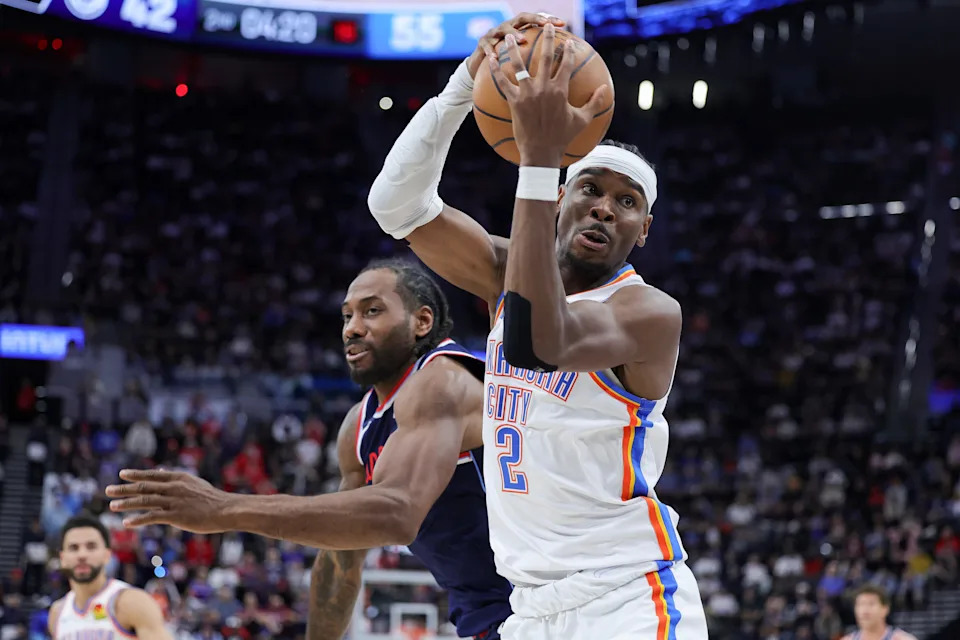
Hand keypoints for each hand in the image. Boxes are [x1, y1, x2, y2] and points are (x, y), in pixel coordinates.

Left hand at [106, 469, 234, 532]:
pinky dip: (138, 519)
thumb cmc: (212, 498)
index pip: (152, 475)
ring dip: (127, 503)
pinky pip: (153, 517)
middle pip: (144, 487)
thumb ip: (176, 479)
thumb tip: (161, 471)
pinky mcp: (176, 515)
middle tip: (108, 490)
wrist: (226, 509)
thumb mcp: (194, 483)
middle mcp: (174, 487)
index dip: (136, 474)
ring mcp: (174, 501)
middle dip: (124, 489)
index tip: (122, 474)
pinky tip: (126, 522)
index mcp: (178, 478)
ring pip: (145, 501)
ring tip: (112, 506)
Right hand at [467, 12, 565, 78]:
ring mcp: (495, 33)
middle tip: (545, 24)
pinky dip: (490, 51)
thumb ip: (539, 60)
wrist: (480, 68)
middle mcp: (508, 28)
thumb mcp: (522, 62)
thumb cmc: (506, 67)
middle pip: (522, 17)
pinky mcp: (482, 43)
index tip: (562, 24)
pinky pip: (486, 46)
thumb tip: (563, 67)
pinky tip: (494, 59)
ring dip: (513, 33)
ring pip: (504, 28)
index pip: (537, 20)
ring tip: (521, 40)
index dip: (549, 20)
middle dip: (534, 18)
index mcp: (521, 30)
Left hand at [488, 24, 608, 166]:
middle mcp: (543, 88)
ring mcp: (527, 93)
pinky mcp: (514, 101)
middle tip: (546, 26)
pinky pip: (502, 82)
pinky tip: (491, 60)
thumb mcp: (582, 120)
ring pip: (519, 65)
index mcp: (560, 90)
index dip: (568, 51)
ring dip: (513, 49)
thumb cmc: (562, 137)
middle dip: (547, 39)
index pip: (566, 64)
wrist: (541, 152)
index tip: (568, 42)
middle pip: (544, 58)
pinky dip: (496, 70)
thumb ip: (594, 102)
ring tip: (509, 37)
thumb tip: (605, 89)